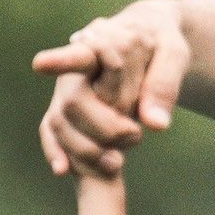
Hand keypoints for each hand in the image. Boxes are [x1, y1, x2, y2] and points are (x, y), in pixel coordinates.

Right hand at [34, 0, 188, 175]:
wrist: (146, 45)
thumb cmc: (160, 44)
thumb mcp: (174, 54)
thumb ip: (164, 84)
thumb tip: (155, 125)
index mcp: (102, 44)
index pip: (82, 53)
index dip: (62, 60)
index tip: (40, 64)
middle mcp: (77, 68)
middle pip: (75, 101)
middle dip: (106, 127)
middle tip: (136, 135)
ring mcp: (65, 90)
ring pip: (60, 121)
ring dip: (88, 147)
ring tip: (119, 161)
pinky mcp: (63, 111)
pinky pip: (49, 132)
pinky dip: (56, 151)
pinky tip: (63, 169)